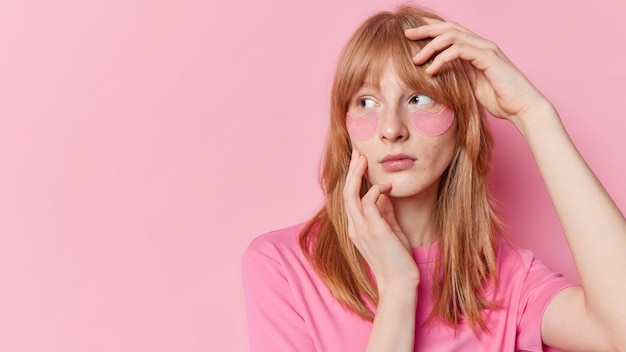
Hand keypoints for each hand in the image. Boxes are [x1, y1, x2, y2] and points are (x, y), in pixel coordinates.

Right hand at [343, 149, 418, 293]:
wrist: (399, 283)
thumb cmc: (396, 258)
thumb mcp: (389, 229)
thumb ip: (384, 211)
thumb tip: (383, 192)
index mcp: (355, 227)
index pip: (349, 198)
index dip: (352, 178)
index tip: (358, 162)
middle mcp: (354, 227)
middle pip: (346, 192)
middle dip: (351, 171)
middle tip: (358, 152)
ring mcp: (363, 230)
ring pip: (351, 195)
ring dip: (358, 175)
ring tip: (364, 159)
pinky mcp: (375, 231)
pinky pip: (369, 204)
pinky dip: (376, 191)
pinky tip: (386, 186)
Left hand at [405, 18, 550, 123]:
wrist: (522, 107)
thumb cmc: (500, 99)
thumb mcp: (472, 85)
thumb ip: (460, 75)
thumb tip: (441, 73)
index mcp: (477, 48)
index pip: (451, 31)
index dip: (432, 28)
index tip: (413, 32)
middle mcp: (482, 44)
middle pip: (449, 27)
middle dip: (425, 29)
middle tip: (406, 34)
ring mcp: (486, 49)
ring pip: (452, 36)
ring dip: (431, 46)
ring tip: (416, 59)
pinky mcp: (488, 58)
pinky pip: (459, 51)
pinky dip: (442, 59)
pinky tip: (431, 70)